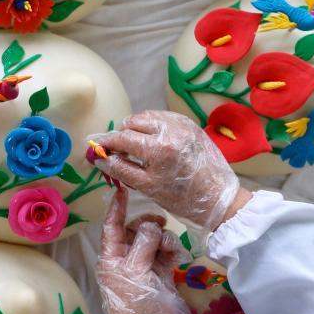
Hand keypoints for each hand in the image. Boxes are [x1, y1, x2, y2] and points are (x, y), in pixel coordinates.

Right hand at [90, 110, 249, 232]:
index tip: (96, 147)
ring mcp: (182, 125)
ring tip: (135, 145)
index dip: (106, 142)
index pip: (122, 137)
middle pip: (133, 122)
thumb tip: (99, 158)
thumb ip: (120, 169)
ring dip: (136, 127)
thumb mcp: (146, 187)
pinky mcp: (191, 125)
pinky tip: (151, 139)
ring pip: (147, 116)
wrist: (217, 198)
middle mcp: (170, 131)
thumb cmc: (181, 197)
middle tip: (118, 150)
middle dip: (121, 134)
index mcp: (158, 148)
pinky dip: (153, 125)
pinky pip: (163, 117)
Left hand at [98, 188, 193, 313]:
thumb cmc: (135, 301)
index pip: (112, 226)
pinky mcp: (161, 273)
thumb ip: (143, 243)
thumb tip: (152, 226)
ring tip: (168, 248)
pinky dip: (171, 249)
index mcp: (111, 256)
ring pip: (154, 239)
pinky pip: (166, 252)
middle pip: (137, 229)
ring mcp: (145, 265)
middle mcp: (126, 258)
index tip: (122, 190)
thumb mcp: (134, 269)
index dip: (117, 208)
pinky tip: (174, 254)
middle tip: (160, 224)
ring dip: (163, 238)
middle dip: (148, 224)